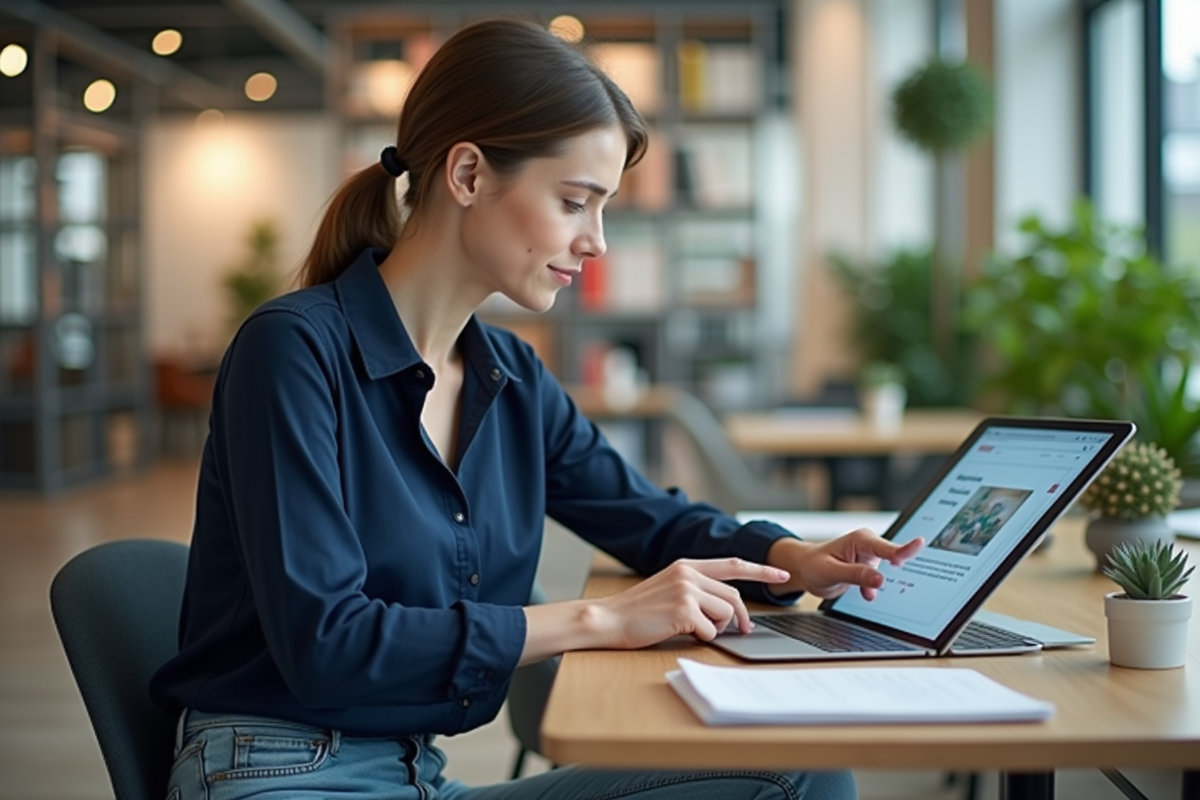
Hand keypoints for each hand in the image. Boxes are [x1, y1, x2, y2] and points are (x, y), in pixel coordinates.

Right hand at [593, 558, 791, 648]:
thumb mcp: (669, 588)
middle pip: (734, 595)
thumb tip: (727, 609)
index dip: (761, 571)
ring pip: (726, 612)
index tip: (782, 575)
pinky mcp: (684, 609)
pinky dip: (703, 637)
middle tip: (744, 630)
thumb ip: (696, 589)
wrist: (608, 619)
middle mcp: (689, 573)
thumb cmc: (638, 611)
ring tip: (696, 629)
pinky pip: (711, 629)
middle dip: (742, 617)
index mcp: (687, 565)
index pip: (733, 564)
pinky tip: (683, 633)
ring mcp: (687, 590)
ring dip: (718, 627)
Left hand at [767, 530, 922, 600]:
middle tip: (895, 574)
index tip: (920, 544)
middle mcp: (868, 546)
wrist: (805, 570)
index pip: (886, 547)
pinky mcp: (868, 570)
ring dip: (879, 582)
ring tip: (865, 589)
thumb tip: (880, 580)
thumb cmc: (814, 565)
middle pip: (893, 557)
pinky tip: (865, 595)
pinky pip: (879, 582)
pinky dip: (873, 590)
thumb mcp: (832, 571)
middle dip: (898, 565)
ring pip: (886, 572)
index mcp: (860, 540)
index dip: (904, 548)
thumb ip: (857, 575)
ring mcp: (870, 558)